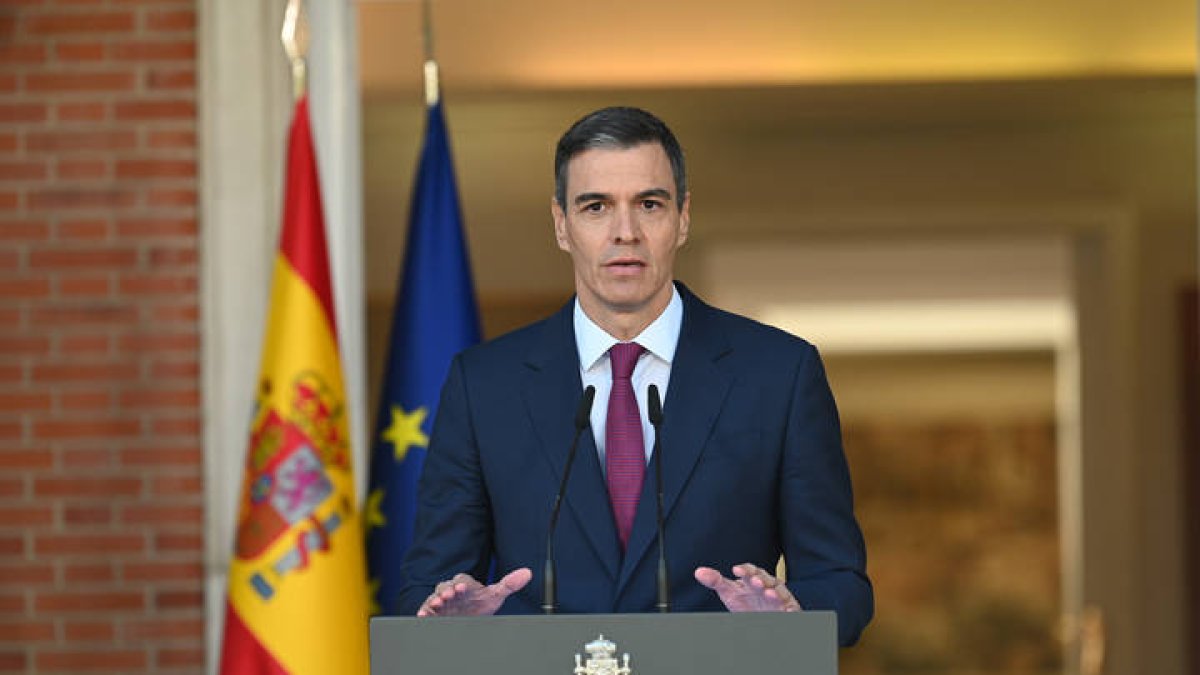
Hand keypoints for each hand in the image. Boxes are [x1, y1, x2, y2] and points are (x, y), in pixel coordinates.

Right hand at [416, 568, 532, 616]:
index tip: (463, 589)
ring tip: (436, 605)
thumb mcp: (496, 595)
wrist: (470, 616)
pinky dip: (424, 612)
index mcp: (465, 584)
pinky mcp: (434, 612)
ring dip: (435, 600)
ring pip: (435, 597)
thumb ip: (509, 584)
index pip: (462, 580)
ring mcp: (442, 601)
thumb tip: (527, 573)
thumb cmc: (481, 603)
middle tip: (448, 596)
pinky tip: (423, 616)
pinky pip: (426, 609)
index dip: (462, 584)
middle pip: (446, 586)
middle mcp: (452, 590)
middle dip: (446, 591)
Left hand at [694, 563, 801, 612]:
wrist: (759, 616)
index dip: (745, 570)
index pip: (751, 571)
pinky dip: (791, 610)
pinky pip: (792, 609)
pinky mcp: (789, 610)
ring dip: (775, 593)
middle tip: (754, 582)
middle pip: (766, 579)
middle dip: (761, 580)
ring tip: (768, 594)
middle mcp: (768, 586)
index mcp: (754, 579)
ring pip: (780, 593)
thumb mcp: (729, 592)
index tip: (736, 570)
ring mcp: (779, 598)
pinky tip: (787, 612)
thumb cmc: (745, 601)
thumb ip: (715, 581)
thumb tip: (698, 572)